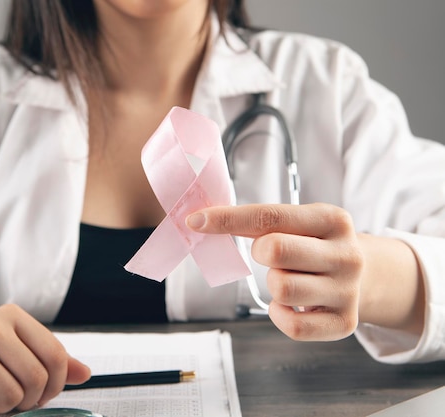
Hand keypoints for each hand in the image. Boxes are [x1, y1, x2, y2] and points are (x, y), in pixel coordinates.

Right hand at [0, 304, 90, 416]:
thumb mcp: (10, 349)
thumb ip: (47, 360)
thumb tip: (85, 373)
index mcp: (12, 316)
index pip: (55, 355)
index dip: (55, 385)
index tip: (42, 395)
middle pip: (35, 379)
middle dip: (27, 401)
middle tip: (11, 401)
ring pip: (9, 396)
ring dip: (0, 408)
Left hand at [186, 203, 364, 340]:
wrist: (366, 276)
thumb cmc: (316, 246)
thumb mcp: (299, 224)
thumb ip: (257, 223)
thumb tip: (202, 222)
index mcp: (332, 220)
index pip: (269, 216)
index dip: (227, 219)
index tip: (196, 221)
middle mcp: (346, 254)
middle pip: (275, 250)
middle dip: (261, 253)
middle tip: (271, 255)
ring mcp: (348, 290)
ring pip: (281, 289)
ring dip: (273, 284)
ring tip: (289, 278)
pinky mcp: (345, 323)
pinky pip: (292, 325)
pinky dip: (279, 314)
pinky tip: (290, 304)